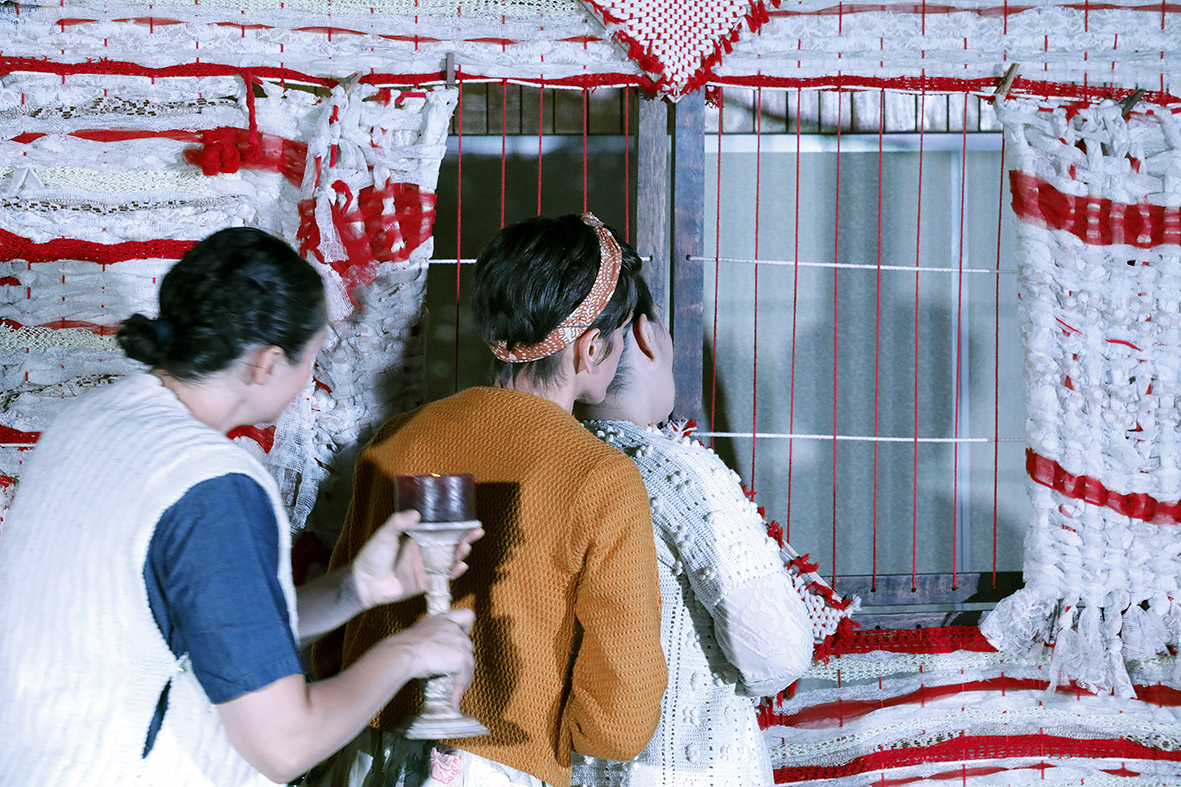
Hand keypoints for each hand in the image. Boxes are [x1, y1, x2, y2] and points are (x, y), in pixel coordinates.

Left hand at [351, 510, 482, 608]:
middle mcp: (425, 551)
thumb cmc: (372, 556)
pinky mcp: (425, 582)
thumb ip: (398, 523)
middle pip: (450, 544)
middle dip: (465, 538)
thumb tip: (416, 514)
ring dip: (460, 554)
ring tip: (466, 547)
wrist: (365, 583)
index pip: (441, 529)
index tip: (469, 520)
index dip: (455, 525)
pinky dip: (454, 573)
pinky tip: (461, 566)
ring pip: (450, 560)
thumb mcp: (384, 535)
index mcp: (417, 538)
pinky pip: (443, 577)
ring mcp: (426, 567)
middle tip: (476, 532)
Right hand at [390, 608, 476, 703]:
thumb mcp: (420, 633)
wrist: (402, 653)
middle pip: (468, 647)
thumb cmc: (404, 646)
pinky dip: (458, 690)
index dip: (467, 627)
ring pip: (469, 664)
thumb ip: (432, 638)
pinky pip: (463, 677)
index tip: (464, 636)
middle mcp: (454, 629)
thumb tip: (433, 652)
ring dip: (463, 678)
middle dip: (462, 661)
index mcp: (444, 619)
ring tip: (454, 691)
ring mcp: (459, 643)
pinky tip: (452, 701)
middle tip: (453, 674)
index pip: (467, 615)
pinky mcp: (460, 658)